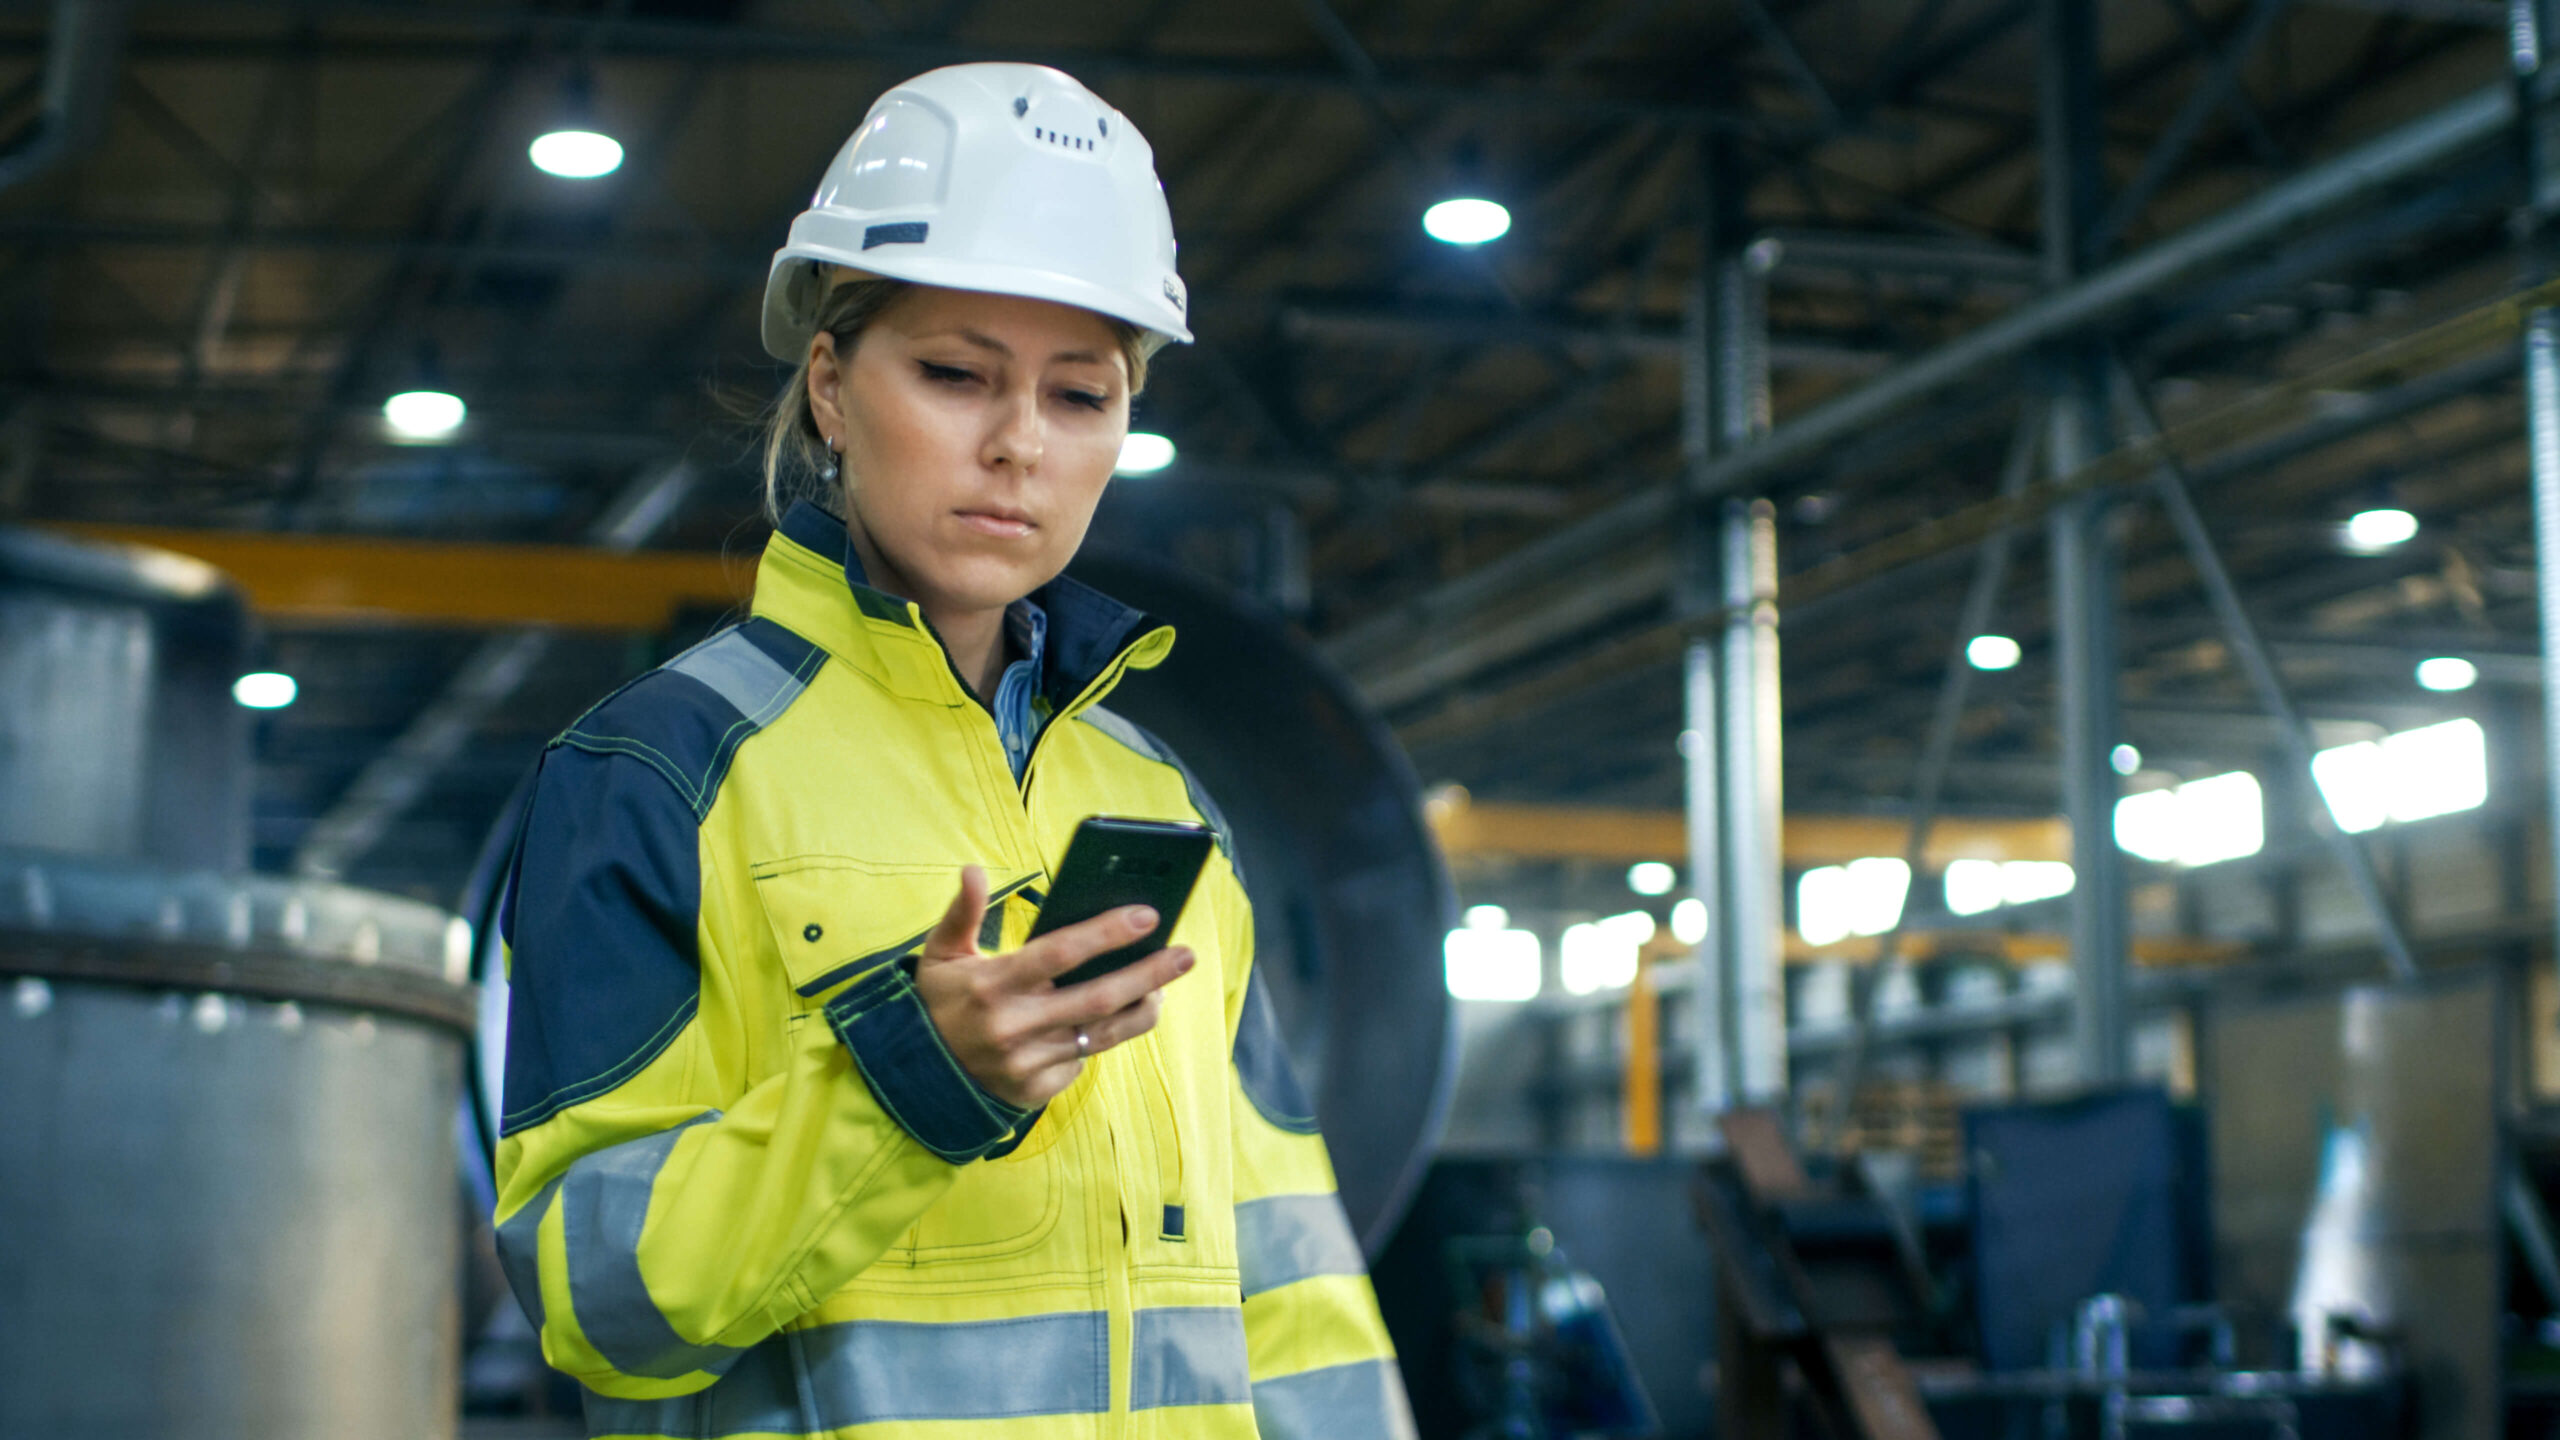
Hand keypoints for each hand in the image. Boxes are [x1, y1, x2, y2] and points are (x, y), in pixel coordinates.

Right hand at [912, 864, 1194, 1110]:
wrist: (915, 1075)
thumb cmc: (938, 1002)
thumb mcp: (940, 954)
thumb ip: (961, 912)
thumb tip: (973, 870)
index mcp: (991, 984)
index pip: (1061, 953)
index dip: (1108, 933)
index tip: (1148, 914)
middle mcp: (1013, 1025)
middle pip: (1098, 998)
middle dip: (1150, 974)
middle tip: (1186, 955)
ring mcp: (1026, 1063)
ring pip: (1102, 1035)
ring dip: (1141, 1009)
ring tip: (1164, 987)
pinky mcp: (1034, 1090)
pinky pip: (1081, 1061)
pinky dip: (1098, 1040)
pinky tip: (1110, 1020)